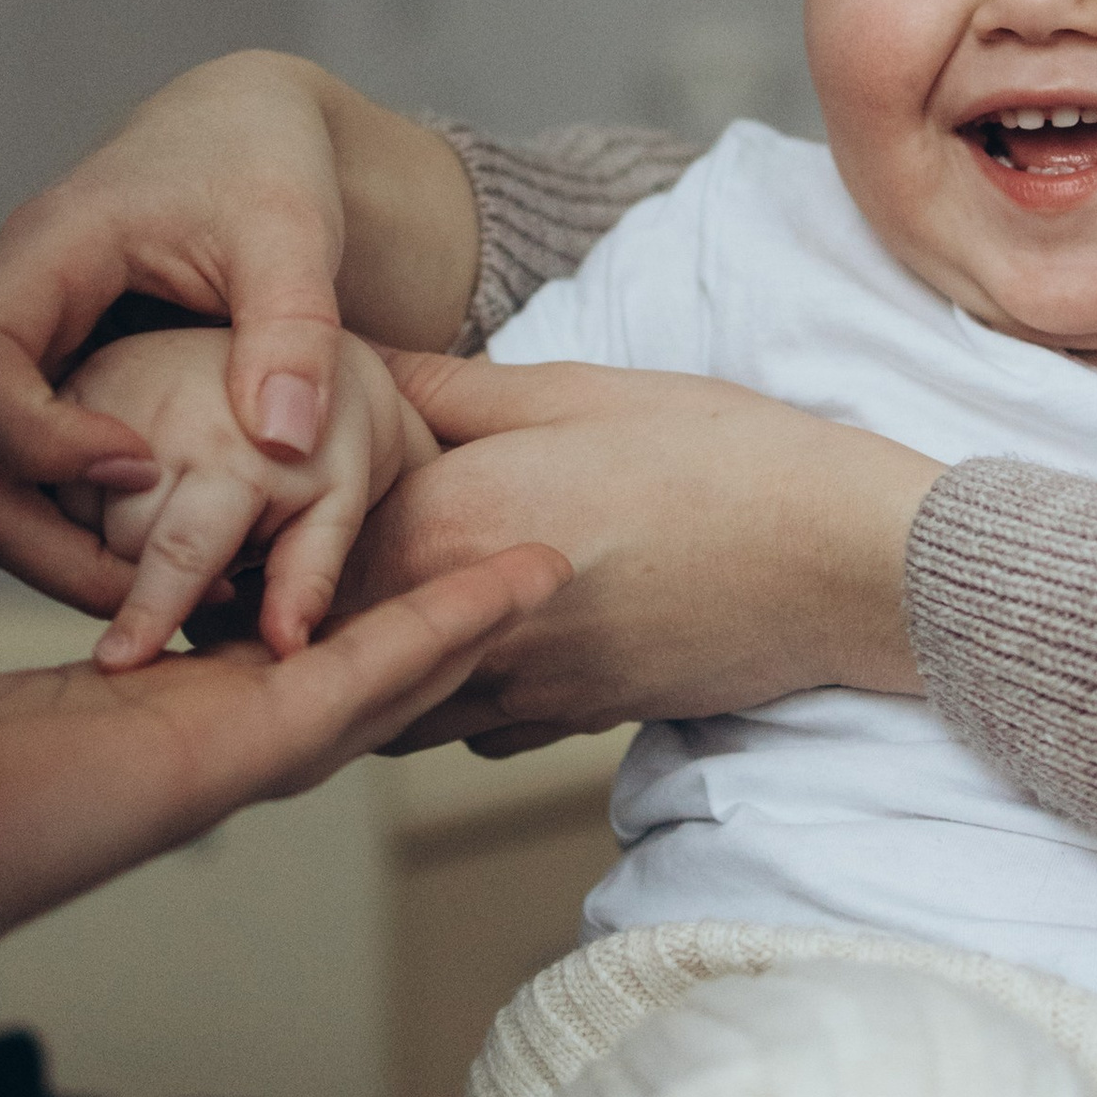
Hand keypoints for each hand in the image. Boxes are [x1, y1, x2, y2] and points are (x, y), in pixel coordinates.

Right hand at [0, 52, 476, 622]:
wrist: (247, 144)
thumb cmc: (262, 167)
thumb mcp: (293, 229)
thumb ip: (293, 325)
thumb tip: (281, 442)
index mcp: (39, 253)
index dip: (31, 433)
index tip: (139, 466)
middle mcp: (3, 314)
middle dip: (43, 539)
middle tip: (154, 590)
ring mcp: (19, 366)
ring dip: (66, 558)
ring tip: (179, 594)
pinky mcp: (49, 402)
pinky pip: (37, 493)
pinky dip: (91, 540)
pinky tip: (184, 564)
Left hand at [0, 542, 569, 988]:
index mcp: (107, 733)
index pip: (231, 670)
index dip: (303, 622)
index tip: (356, 572)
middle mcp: (180, 749)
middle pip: (333, 682)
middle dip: (419, 631)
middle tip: (504, 579)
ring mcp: (219, 756)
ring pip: (374, 682)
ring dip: (461, 626)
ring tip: (541, 573)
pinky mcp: (233, 750)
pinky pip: (357, 678)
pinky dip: (441, 626)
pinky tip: (514, 582)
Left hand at [330, 355, 940, 748]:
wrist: (842, 561)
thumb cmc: (721, 457)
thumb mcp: (576, 389)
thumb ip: (448, 388)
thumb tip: (355, 364)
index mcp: (454, 519)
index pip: (307, 537)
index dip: (276, 521)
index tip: (254, 505)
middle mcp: (468, 619)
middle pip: (327, 638)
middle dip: (293, 609)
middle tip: (272, 574)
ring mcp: (522, 684)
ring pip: (388, 702)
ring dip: (367, 664)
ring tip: (364, 614)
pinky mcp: (572, 720)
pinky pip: (469, 733)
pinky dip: (448, 702)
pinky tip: (469, 650)